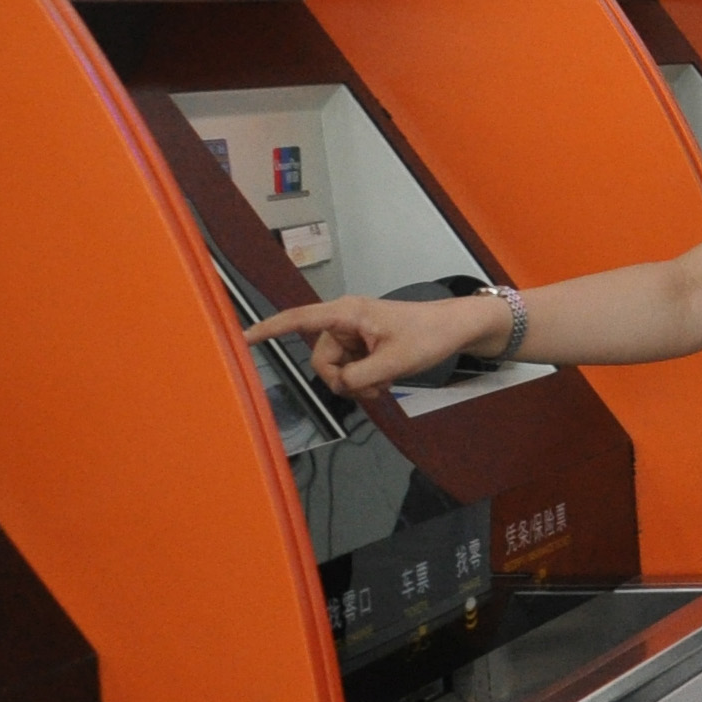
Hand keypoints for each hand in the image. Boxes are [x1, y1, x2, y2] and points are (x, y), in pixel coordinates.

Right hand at [244, 292, 504, 395]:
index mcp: (347, 313)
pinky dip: (365, 380)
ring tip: (386, 382)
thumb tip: (340, 385)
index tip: (244, 337)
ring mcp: (354, 334)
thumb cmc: (429, 335)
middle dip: (344, 380)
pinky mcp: (363, 345)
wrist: (456, 329)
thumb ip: (359, 377)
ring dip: (358, 383)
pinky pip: (351, 370)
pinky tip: (386, 379)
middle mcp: (344, 320)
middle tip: (375, 388)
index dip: (270, 329)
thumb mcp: (394, 362)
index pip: (300, 319)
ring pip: (337, 370)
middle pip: (321, 360)